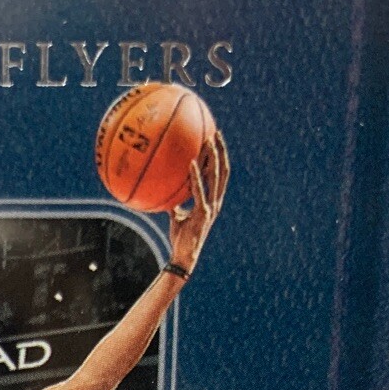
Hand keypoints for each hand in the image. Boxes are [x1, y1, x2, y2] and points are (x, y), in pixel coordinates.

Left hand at [168, 131, 229, 275]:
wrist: (183, 256)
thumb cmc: (179, 238)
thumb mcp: (176, 216)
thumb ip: (174, 202)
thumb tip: (165, 191)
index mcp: (212, 201)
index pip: (219, 174)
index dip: (220, 158)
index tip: (215, 140)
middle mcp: (215, 202)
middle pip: (223, 171)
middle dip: (221, 151)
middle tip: (217, 133)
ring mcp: (211, 207)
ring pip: (216, 177)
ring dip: (213, 158)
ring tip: (208, 141)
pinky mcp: (203, 213)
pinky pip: (199, 190)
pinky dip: (195, 176)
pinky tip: (190, 162)